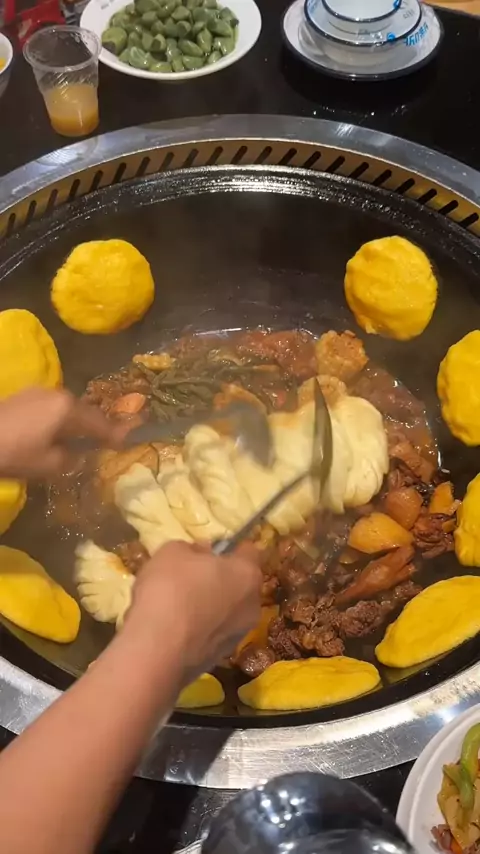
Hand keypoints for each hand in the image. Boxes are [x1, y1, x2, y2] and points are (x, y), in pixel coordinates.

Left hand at [0, 388, 122, 478]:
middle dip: (96, 426)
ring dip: (76, 423)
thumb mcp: (49, 465)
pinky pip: (50, 408)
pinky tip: (55, 433)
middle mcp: (56, 394)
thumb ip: (72, 459)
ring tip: (81, 439)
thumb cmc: (13, 453)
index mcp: (67, 409)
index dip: (115, 434)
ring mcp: (37, 393)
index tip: (128, 441)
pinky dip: (59, 420)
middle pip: (84, 412)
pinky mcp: (22, 397)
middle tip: (108, 441)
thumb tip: (78, 455)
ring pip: (66, 409)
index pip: (99, 422)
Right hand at [125, 541, 261, 684]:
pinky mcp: (218, 659)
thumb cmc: (170, 591)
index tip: (209, 549)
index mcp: (248, 574)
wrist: (156, 653)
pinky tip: (172, 629)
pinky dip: (198, 629)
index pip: (249, 551)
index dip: (230, 548)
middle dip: (219, 579)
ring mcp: (238, 636)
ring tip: (176, 606)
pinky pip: (211, 634)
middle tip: (190, 577)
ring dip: (209, 606)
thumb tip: (203, 553)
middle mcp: (252, 605)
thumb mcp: (172, 552)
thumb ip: (192, 548)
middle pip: (239, 584)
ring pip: (226, 611)